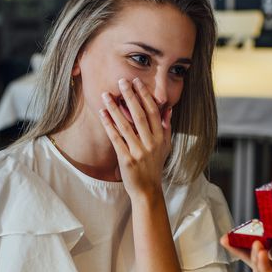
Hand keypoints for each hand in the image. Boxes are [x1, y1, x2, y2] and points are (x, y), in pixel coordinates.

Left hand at [99, 78, 171, 197]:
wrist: (147, 189)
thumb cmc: (155, 166)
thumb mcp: (165, 146)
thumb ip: (166, 127)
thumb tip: (168, 108)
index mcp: (160, 138)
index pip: (153, 112)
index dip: (145, 96)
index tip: (137, 82)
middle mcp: (151, 143)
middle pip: (140, 115)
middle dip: (130, 96)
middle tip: (122, 81)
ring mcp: (139, 151)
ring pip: (126, 125)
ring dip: (114, 108)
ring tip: (106, 95)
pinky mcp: (126, 159)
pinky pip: (116, 138)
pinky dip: (109, 125)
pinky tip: (102, 113)